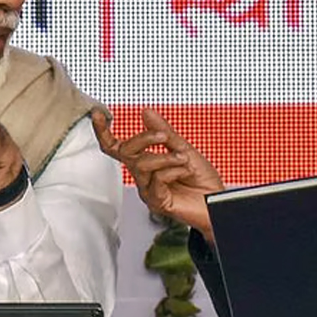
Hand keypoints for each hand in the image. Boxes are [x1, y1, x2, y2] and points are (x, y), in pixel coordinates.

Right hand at [91, 108, 223, 241]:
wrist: (218, 203)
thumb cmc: (202, 181)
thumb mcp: (184, 149)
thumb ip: (164, 132)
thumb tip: (146, 112)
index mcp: (147, 163)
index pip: (118, 148)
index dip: (104, 131)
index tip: (97, 114)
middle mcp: (143, 177)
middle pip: (126, 153)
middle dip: (144, 139)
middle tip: (163, 137)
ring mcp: (148, 190)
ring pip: (142, 165)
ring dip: (165, 157)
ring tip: (183, 159)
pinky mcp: (157, 202)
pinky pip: (156, 180)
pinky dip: (173, 170)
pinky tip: (185, 171)